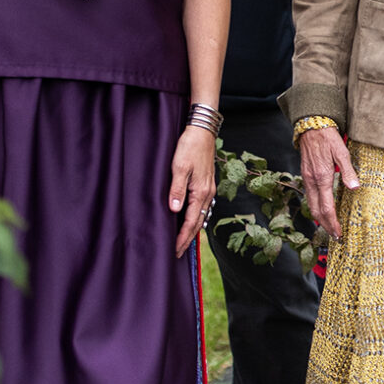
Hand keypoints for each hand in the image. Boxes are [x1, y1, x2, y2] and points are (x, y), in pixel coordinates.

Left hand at [169, 127, 216, 255]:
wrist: (202, 131)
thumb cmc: (189, 146)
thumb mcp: (179, 167)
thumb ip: (177, 189)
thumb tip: (174, 210)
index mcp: (200, 192)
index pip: (190, 221)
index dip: (182, 237)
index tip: (175, 250)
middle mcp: (207, 193)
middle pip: (198, 222)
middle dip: (188, 239)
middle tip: (178, 253)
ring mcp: (208, 189)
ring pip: (201, 215)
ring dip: (192, 230)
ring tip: (183, 241)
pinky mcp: (206, 184)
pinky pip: (202, 207)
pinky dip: (196, 218)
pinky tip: (189, 220)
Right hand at [297, 123, 360, 240]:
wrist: (311, 125)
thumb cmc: (328, 137)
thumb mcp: (342, 152)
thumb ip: (348, 171)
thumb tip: (355, 187)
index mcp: (322, 177)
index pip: (327, 207)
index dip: (332, 223)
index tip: (339, 233)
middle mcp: (312, 180)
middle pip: (316, 211)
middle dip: (325, 225)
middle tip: (335, 236)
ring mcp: (307, 178)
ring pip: (311, 205)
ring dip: (320, 218)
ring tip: (330, 227)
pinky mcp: (306, 175)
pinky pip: (310, 196)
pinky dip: (316, 207)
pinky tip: (323, 210)